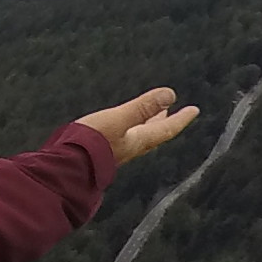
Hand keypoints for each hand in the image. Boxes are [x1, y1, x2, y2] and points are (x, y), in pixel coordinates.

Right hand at [79, 87, 199, 164]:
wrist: (66, 166)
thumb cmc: (92, 143)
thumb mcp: (118, 119)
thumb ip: (142, 107)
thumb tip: (170, 94)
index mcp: (139, 140)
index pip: (166, 129)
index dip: (181, 119)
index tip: (194, 110)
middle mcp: (131, 147)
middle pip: (154, 133)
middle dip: (164, 121)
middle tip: (173, 112)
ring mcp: (117, 151)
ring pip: (139, 136)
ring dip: (148, 124)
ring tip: (150, 116)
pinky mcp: (102, 151)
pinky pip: (125, 137)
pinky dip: (131, 128)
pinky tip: (122, 127)